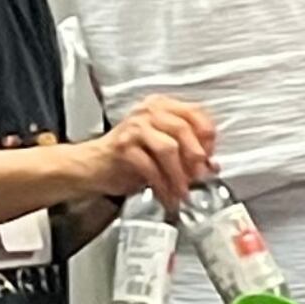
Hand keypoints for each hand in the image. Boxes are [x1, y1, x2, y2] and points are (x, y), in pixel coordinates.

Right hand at [81, 96, 215, 211]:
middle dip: (195, 158)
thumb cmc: (128, 157)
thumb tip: (212, 165)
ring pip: (168, 148)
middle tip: (200, 177)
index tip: (210, 157)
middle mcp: (148, 112)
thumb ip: (187, 153)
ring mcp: (135, 127)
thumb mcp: (161, 150)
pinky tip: (166, 196)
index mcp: (161, 107)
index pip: (195, 113)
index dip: (207, 137)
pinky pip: (150, 167)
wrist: (92, 165)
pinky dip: (162, 185)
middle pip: (183, 129)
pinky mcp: (123, 146)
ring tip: (182, 192)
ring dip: (179, 175)